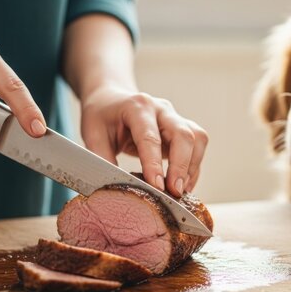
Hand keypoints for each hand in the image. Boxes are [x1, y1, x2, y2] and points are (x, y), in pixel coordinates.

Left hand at [81, 86, 207, 196]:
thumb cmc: (102, 116)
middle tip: (175, 192)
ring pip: (197, 139)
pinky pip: (197, 146)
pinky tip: (184, 185)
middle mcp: (161, 109)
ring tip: (180, 191)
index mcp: (137, 106)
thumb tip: (116, 188)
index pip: (150, 137)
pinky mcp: (182, 129)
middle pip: (183, 134)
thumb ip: (103, 160)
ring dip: (191, 167)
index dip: (154, 164)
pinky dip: (193, 168)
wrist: (111, 98)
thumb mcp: (93, 135)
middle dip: (182, 166)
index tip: (157, 187)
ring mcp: (175, 117)